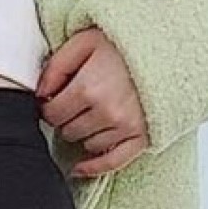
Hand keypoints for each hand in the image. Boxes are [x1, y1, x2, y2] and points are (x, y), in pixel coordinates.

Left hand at [36, 28, 150, 177]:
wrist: (167, 46)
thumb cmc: (125, 43)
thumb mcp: (85, 41)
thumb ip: (57, 66)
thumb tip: (40, 93)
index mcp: (88, 88)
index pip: (52, 114)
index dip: (49, 107)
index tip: (55, 100)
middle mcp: (106, 112)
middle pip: (69, 131)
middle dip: (68, 118)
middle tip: (77, 103)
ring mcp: (125, 128)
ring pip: (88, 145)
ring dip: (85, 133)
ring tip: (94, 113)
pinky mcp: (141, 137)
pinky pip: (112, 163)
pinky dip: (94, 167)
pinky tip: (81, 167)